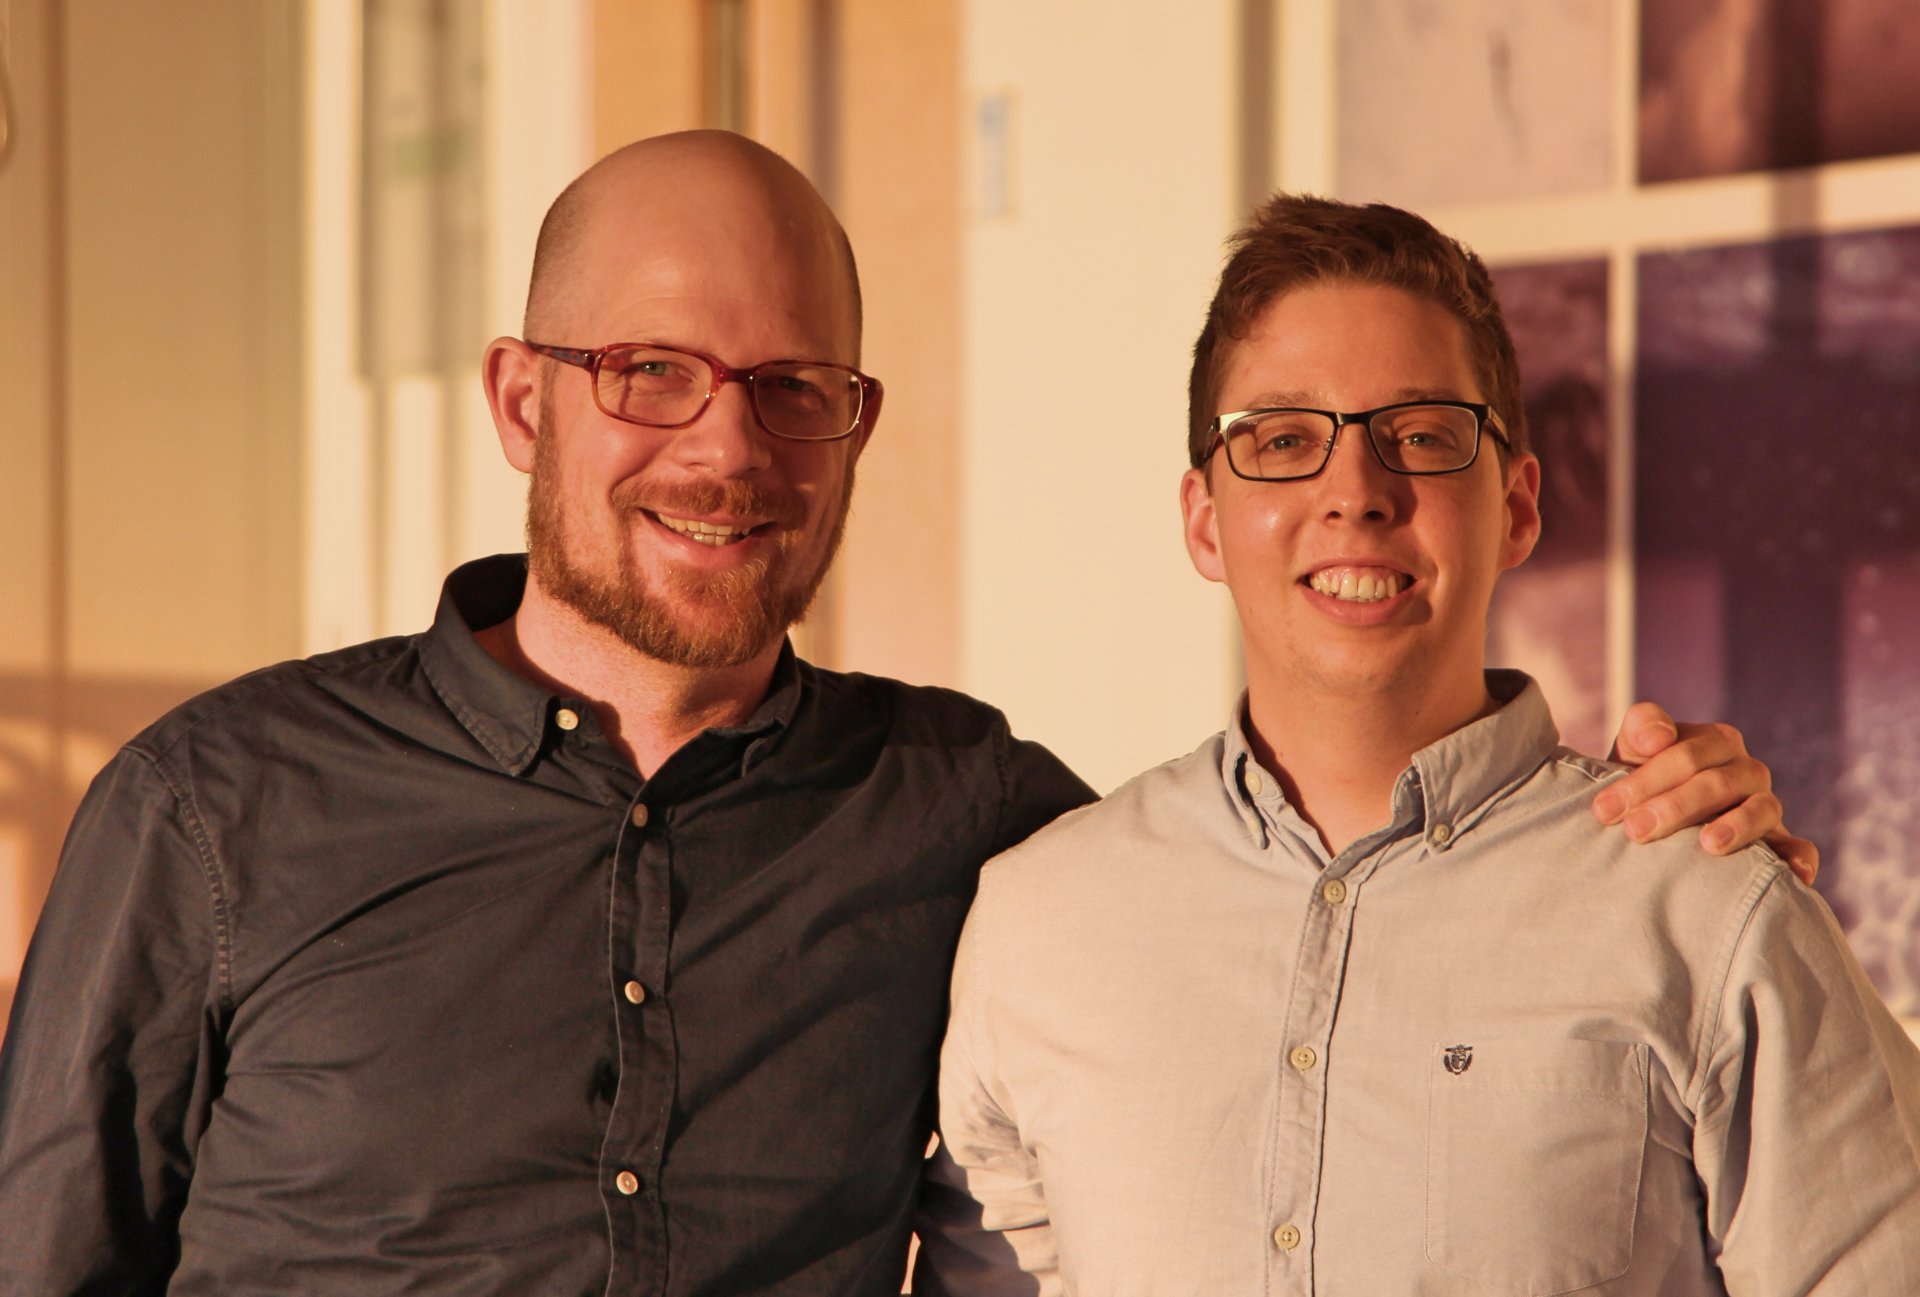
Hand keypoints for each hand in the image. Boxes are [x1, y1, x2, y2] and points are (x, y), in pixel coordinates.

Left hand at [1592, 702, 1819, 885]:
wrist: (1656, 814)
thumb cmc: (1643, 781)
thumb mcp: (1633, 750)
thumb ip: (1641, 729)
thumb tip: (1660, 737)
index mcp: (1715, 741)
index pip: (1685, 755)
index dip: (1644, 781)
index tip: (1605, 809)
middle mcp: (1746, 770)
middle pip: (1717, 784)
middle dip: (1673, 807)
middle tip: (1634, 832)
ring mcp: (1766, 805)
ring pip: (1761, 810)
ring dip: (1736, 827)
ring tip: (1707, 845)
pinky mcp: (1779, 841)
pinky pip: (1799, 847)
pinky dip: (1800, 857)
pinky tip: (1794, 874)